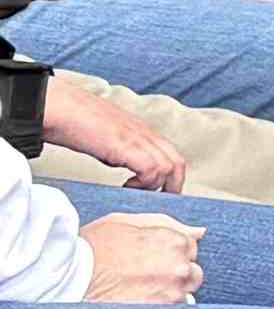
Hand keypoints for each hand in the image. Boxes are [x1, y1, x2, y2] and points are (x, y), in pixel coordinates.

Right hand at [29, 69, 179, 190]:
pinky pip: (152, 169)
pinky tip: (126, 186)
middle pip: (178, 163)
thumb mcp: (106, 139)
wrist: (61, 107)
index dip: (170, 178)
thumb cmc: (76, 122)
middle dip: (172, 187)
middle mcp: (146, 133)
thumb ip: (119, 152)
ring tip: (133, 192)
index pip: (172, 156)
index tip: (157, 193)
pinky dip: (144, 183)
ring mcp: (138, 138)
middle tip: (153, 201)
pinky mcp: (127, 145)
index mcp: (143, 131)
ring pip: (170, 167)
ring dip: (155, 187)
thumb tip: (121, 167)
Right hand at [78, 212, 200, 305]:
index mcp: (173, 240)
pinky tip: (138, 302)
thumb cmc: (93, 247)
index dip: (169, 253)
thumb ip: (167, 225)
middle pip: (191, 272)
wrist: (68, 276)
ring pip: (184, 294)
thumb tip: (199, 232)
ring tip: (138, 290)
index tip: (150, 258)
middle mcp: (179, 266)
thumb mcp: (126, 222)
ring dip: (167, 292)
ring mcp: (172, 291)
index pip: (190, 248)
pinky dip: (160, 308)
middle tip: (144, 276)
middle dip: (173, 274)